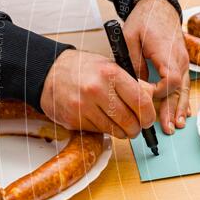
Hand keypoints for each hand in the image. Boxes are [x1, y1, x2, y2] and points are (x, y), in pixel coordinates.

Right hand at [40, 49, 155, 137]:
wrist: (48, 72)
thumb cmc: (83, 69)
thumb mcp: (110, 66)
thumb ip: (132, 83)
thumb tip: (150, 98)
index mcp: (110, 73)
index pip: (141, 101)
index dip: (149, 115)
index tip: (149, 119)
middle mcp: (96, 90)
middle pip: (129, 121)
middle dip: (136, 128)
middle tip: (137, 127)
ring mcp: (83, 107)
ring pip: (114, 130)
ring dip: (122, 132)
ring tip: (121, 125)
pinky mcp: (73, 120)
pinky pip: (98, 132)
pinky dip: (104, 130)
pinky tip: (101, 119)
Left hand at [123, 0, 190, 134]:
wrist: (159, 6)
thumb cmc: (145, 19)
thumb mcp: (130, 36)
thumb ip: (132, 60)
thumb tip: (134, 83)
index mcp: (167, 52)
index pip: (169, 80)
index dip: (158, 92)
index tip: (144, 97)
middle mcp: (180, 59)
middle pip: (178, 90)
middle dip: (172, 110)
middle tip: (167, 128)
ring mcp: (183, 62)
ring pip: (183, 89)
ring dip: (179, 108)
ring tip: (176, 125)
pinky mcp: (181, 64)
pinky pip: (184, 84)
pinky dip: (183, 100)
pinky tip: (183, 113)